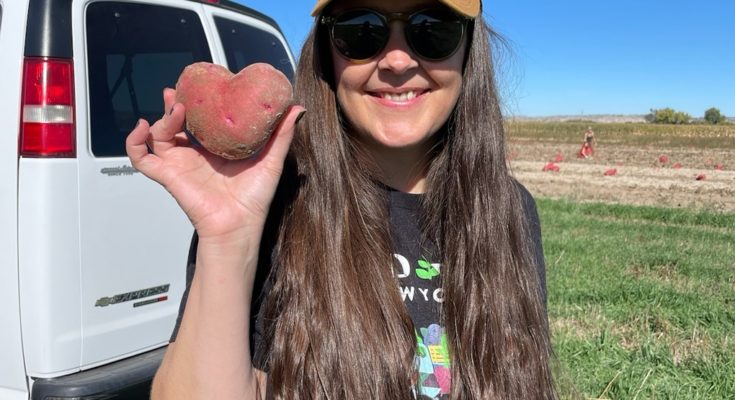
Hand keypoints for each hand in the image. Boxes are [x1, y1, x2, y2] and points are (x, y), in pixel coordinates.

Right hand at [126, 88, 304, 240]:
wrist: (239, 225)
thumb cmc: (254, 199)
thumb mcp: (271, 160)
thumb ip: (281, 134)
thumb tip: (297, 108)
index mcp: (215, 150)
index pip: (200, 120)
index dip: (196, 102)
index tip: (199, 84)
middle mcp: (194, 155)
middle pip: (175, 123)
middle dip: (173, 104)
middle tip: (177, 90)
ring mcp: (179, 164)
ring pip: (158, 134)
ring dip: (162, 119)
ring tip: (175, 109)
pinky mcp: (167, 175)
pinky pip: (140, 157)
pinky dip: (133, 142)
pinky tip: (141, 127)